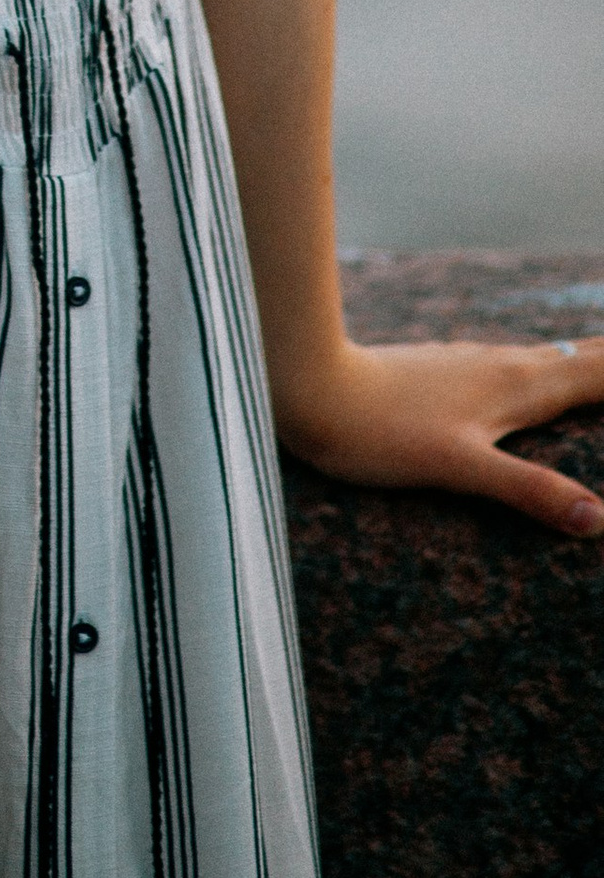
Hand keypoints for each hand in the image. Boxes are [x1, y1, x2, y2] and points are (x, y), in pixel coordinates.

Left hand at [277, 334, 603, 535]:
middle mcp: (501, 365)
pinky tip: (536, 377)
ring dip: (589, 360)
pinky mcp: (445, 371)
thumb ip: (528, 491)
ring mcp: (472, 364)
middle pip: (582, 360)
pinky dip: (550, 369)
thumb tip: (601, 518)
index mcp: (516, 384)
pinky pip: (518, 366)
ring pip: (548, 359)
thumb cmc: (376, 431)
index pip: (599, 374)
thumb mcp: (459, 468)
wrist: (304, 385)